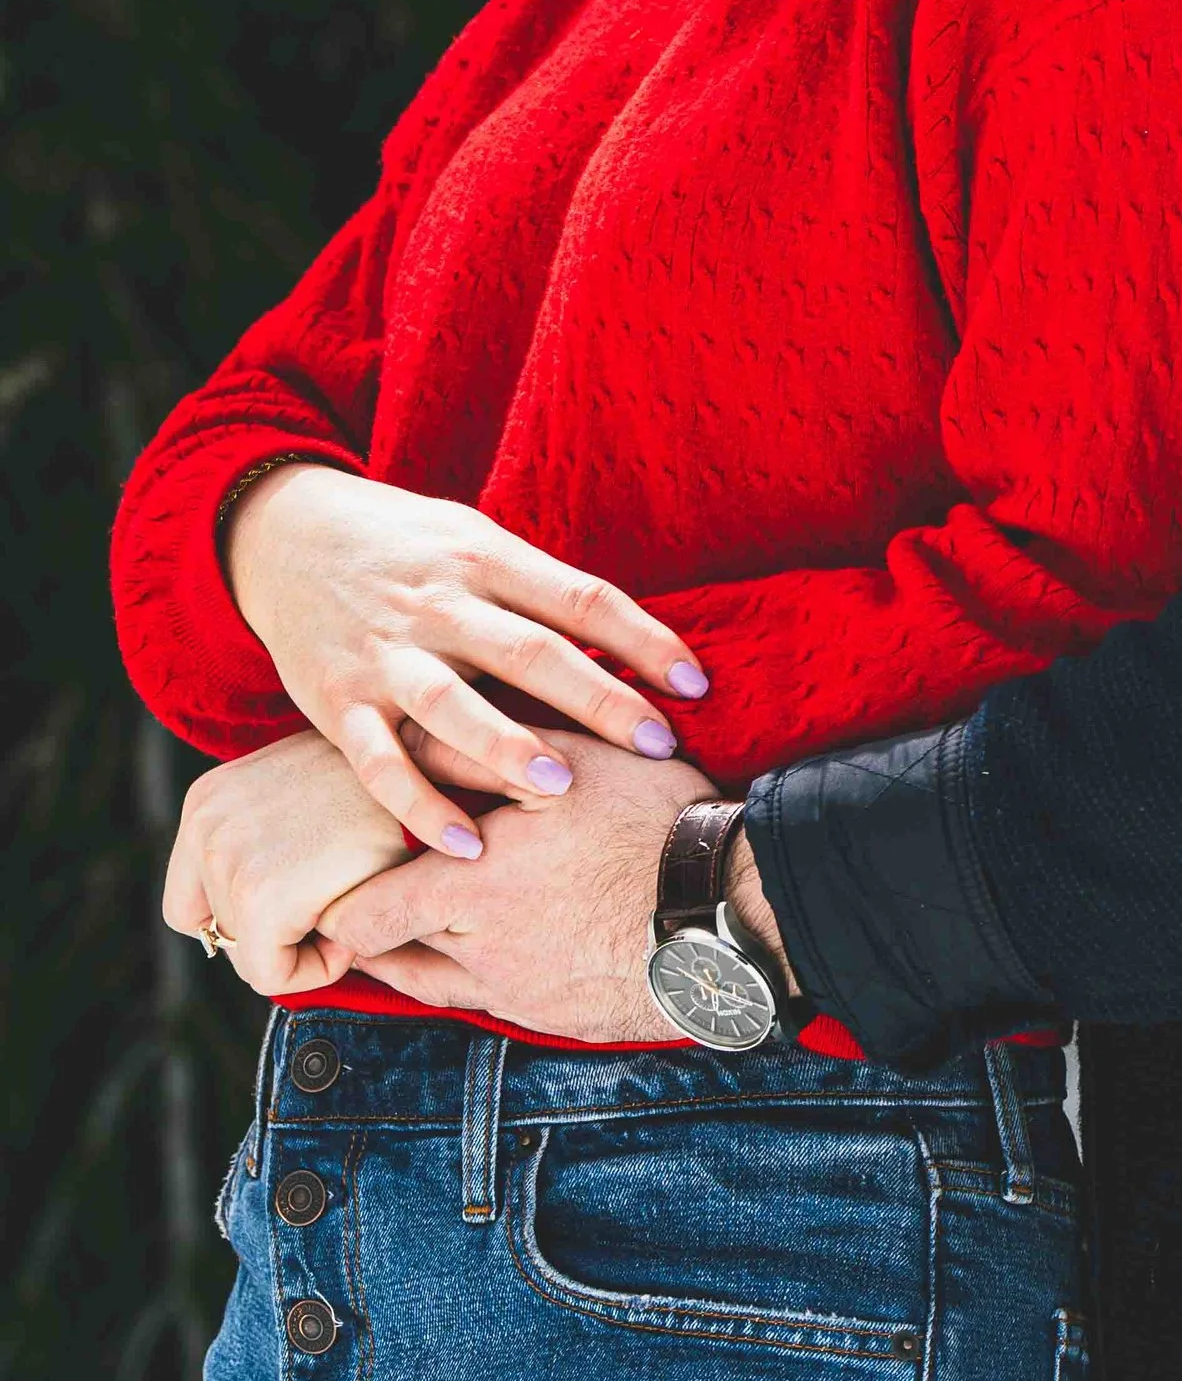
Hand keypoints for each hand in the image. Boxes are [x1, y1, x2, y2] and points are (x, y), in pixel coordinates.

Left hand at [163, 730, 413, 998]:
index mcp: (206, 800)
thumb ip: (259, 840)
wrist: (435, 777)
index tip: (300, 898)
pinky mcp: (261, 898)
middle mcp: (206, 823)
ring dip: (302, 942)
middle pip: (220, 930)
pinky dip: (318, 966)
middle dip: (278, 929)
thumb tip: (231, 917)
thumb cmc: (382, 793)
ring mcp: (227, 858)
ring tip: (348, 895)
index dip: (245, 918)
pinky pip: (273, 974)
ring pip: (249, 953)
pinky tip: (354, 917)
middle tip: (336, 890)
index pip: (189, 906)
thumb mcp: (301, 797)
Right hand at [225, 464, 708, 855]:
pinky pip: (378, 762)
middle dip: (598, 698)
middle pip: (529, 650)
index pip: (581, 597)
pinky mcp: (336, 702)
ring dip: (507, 748)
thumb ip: (539, 591)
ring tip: (562, 787)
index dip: (642, 639)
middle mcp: (439, 603)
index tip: (696, 684)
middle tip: (658, 743)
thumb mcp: (475, 541)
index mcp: (486, 558)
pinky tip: (461, 846)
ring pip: (452, 705)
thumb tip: (629, 645)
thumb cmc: (409, 546)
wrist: (286, 534)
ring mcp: (386, 654)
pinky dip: (418, 804)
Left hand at [316, 730, 716, 1040]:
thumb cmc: (648, 825)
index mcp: (467, 892)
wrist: (725, 912)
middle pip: (393, 960)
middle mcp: (478, 957)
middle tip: (372, 901)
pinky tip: (503, 944)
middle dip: (380, 931)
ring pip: (438, 987)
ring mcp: (517, 995)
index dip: (341, 908)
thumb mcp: (570, 766)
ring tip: (427, 926)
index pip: (363, 921)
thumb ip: (485, 754)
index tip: (339, 887)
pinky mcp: (555, 1016)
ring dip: (423, 959)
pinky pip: (493, 1002)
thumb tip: (416, 735)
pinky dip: (481, 976)